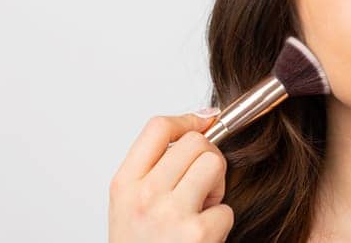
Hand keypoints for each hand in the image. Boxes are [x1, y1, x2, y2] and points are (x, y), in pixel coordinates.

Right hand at [109, 111, 233, 242]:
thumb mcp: (130, 204)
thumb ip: (154, 169)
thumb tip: (200, 123)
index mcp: (124, 184)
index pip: (157, 128)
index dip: (188, 119)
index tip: (204, 121)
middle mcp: (144, 195)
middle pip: (196, 142)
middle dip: (208, 159)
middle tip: (199, 186)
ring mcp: (171, 213)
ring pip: (215, 165)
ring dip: (217, 187)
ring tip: (199, 210)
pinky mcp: (198, 232)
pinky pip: (226, 209)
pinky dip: (220, 223)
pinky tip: (202, 238)